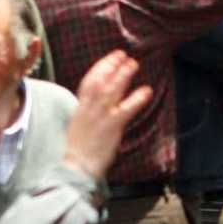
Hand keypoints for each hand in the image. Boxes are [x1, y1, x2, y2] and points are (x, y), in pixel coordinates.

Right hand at [63, 50, 153, 179]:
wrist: (76, 167)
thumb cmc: (80, 149)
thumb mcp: (80, 124)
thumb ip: (90, 110)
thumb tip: (101, 100)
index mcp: (80, 107)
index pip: (89, 81)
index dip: (101, 67)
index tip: (112, 58)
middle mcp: (88, 108)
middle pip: (100, 80)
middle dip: (112, 66)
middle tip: (124, 56)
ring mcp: (100, 116)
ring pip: (111, 90)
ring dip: (123, 75)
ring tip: (133, 65)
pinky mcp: (111, 127)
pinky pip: (126, 109)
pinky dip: (136, 98)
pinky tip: (146, 90)